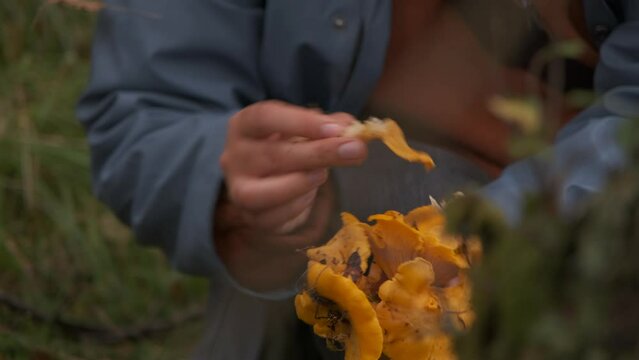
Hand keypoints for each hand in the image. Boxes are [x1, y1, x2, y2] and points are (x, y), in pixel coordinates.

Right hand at [215, 101, 366, 289]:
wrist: (269, 179)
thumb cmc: (288, 146)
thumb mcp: (306, 129)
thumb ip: (329, 126)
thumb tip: (352, 128)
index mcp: (245, 125)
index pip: (265, 117)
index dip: (301, 122)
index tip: (336, 129)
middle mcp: (234, 156)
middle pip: (272, 154)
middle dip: (318, 153)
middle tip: (355, 150)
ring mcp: (238, 189)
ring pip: (261, 193)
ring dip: (301, 183)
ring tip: (323, 174)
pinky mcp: (250, 216)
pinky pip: (272, 217)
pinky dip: (297, 206)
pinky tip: (310, 193)